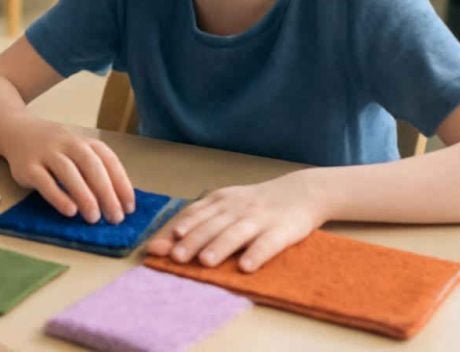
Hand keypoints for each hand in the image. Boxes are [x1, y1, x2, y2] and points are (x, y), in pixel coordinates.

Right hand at [1, 117, 134, 223]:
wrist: (15, 130)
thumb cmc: (54, 148)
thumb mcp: (76, 151)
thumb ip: (94, 169)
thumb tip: (117, 202)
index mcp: (84, 141)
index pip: (108, 160)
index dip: (121, 183)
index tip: (129, 207)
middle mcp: (67, 143)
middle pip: (91, 166)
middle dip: (106, 192)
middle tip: (115, 217)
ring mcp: (46, 153)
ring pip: (68, 172)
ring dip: (84, 196)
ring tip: (94, 218)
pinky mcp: (27, 166)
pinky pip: (44, 181)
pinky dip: (58, 196)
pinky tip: (70, 211)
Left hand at [146, 171, 327, 271]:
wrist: (301, 192)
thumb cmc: (255, 204)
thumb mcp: (226, 205)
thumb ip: (197, 223)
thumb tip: (158, 245)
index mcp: (222, 200)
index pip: (197, 214)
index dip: (181, 229)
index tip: (163, 243)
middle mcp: (238, 208)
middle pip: (213, 225)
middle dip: (194, 241)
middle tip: (176, 257)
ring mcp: (260, 219)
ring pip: (237, 233)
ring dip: (220, 246)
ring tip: (205, 262)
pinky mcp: (282, 231)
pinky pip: (268, 244)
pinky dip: (256, 254)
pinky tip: (246, 267)